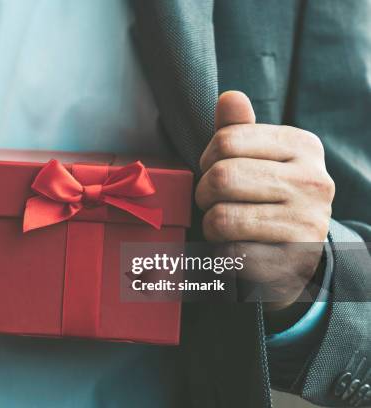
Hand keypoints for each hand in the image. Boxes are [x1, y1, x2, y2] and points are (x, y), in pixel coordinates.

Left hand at [195, 91, 334, 310]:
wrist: (300, 251)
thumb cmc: (269, 194)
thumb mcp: (258, 157)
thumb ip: (239, 130)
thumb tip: (229, 97)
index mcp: (303, 146)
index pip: (226, 141)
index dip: (207, 159)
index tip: (214, 170)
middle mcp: (313, 182)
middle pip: (220, 178)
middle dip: (204, 194)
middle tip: (213, 202)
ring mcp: (307, 222)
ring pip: (221, 218)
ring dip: (211, 225)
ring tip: (226, 225)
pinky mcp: (294, 259)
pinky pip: (231, 252)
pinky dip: (224, 252)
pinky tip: (239, 247)